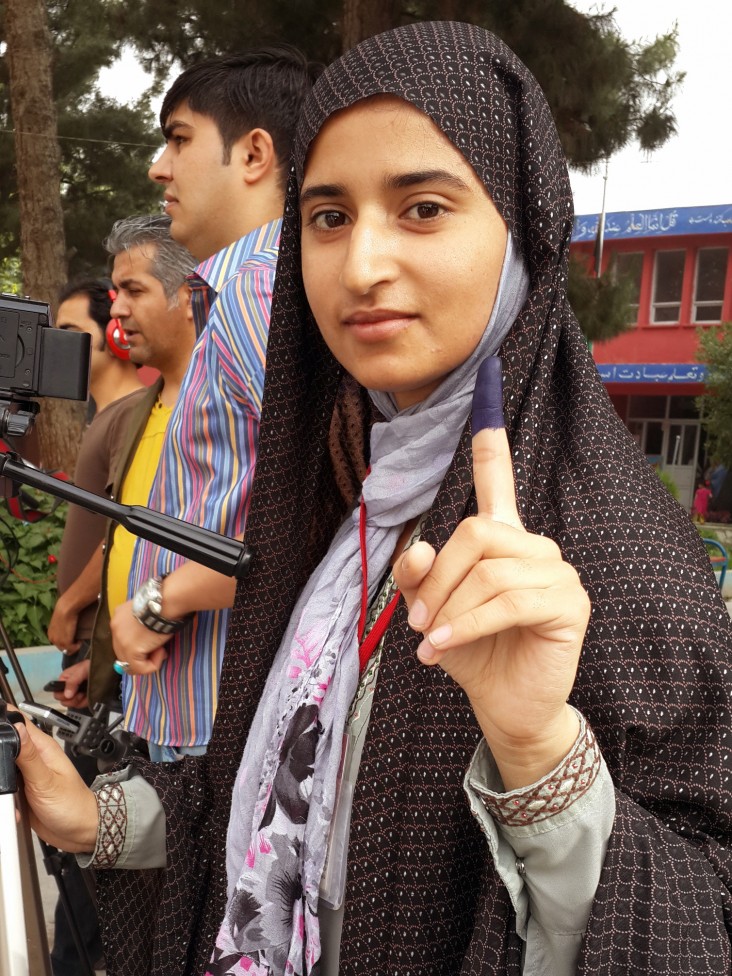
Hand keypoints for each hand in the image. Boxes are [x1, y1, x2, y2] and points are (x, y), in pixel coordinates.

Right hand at [14, 718, 98, 851]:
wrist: (79, 831)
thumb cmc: (73, 804)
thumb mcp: (46, 781)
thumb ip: (29, 756)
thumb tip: (16, 728)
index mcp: (43, 748)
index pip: (19, 722)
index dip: (4, 722)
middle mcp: (34, 758)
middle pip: (6, 745)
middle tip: (5, 777)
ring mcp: (27, 774)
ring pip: (3, 768)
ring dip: (2, 781)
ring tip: (11, 795)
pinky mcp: (22, 790)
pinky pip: (5, 788)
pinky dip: (5, 797)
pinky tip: (13, 807)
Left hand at [47, 596, 80, 652]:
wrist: (66, 608)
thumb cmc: (65, 610)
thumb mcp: (61, 621)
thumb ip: (62, 628)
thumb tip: (68, 630)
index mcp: (50, 634)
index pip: (58, 643)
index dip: (66, 642)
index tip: (74, 638)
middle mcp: (52, 639)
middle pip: (62, 648)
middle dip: (70, 646)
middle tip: (77, 640)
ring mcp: (58, 642)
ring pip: (67, 650)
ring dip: (74, 646)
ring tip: (80, 640)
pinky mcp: (66, 643)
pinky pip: (73, 649)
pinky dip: (78, 646)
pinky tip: (81, 640)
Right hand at [54, 659, 89, 709]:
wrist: (107, 669)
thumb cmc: (92, 666)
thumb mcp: (82, 670)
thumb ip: (72, 681)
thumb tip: (67, 695)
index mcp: (64, 679)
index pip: (56, 692)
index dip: (62, 695)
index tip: (72, 693)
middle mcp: (68, 687)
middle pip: (62, 701)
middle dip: (71, 699)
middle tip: (80, 693)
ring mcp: (75, 694)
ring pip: (70, 705)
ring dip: (78, 701)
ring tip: (84, 693)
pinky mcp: (82, 699)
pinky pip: (80, 706)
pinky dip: (84, 702)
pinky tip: (88, 696)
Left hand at [110, 599, 170, 674]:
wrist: (164, 602)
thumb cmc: (162, 604)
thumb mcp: (147, 612)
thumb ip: (142, 624)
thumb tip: (150, 644)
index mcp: (118, 617)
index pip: (123, 638)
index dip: (140, 643)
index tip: (154, 639)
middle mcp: (114, 628)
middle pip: (123, 652)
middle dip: (141, 654)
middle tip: (160, 648)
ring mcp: (120, 640)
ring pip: (130, 663)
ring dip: (148, 660)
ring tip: (161, 650)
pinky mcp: (130, 651)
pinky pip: (140, 668)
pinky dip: (153, 664)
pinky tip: (162, 652)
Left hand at [393, 369, 589, 790]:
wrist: (505, 705)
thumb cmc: (471, 653)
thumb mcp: (432, 611)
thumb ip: (421, 577)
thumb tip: (417, 549)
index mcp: (502, 541)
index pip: (498, 483)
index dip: (490, 445)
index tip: (486, 390)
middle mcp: (533, 548)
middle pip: (476, 532)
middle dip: (438, 578)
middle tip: (416, 620)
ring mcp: (556, 573)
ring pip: (489, 570)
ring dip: (450, 609)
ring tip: (430, 641)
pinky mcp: (568, 605)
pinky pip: (507, 601)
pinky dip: (467, 625)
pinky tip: (444, 649)